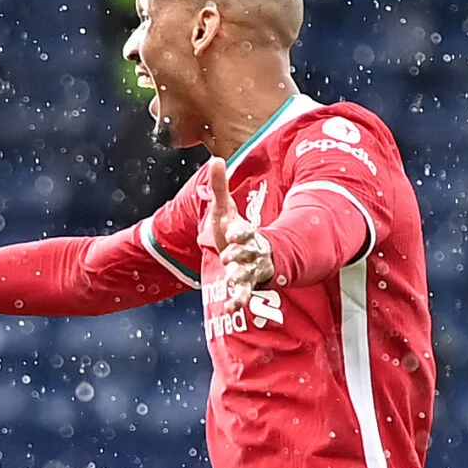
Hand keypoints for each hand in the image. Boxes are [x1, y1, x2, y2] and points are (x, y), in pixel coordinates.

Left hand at [207, 157, 271, 316]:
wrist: (249, 254)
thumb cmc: (236, 231)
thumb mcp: (226, 211)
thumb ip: (220, 188)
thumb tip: (216, 159)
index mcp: (246, 233)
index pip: (246, 231)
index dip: (241, 232)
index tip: (232, 231)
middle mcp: (251, 251)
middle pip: (249, 253)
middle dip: (240, 255)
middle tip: (229, 257)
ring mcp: (250, 269)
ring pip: (248, 274)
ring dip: (240, 278)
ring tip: (231, 283)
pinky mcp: (246, 285)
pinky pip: (244, 293)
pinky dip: (239, 300)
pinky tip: (231, 308)